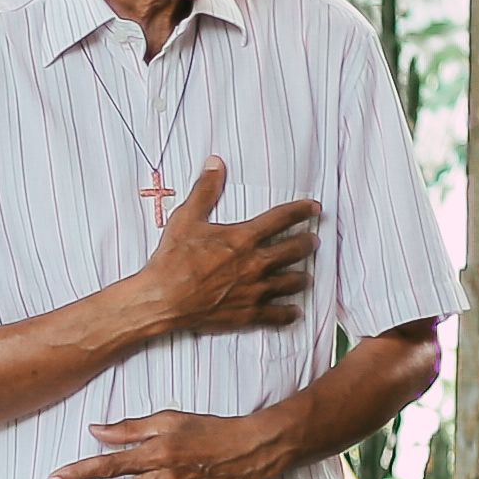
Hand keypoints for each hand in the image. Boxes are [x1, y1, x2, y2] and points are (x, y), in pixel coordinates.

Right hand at [139, 159, 318, 341]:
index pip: (281, 219)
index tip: (314, 208)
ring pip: (291, 282)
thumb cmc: (172, 261)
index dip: (301, 211)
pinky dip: (288, 313)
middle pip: (293, 250)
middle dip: (307, 244)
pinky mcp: (248, 313)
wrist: (164, 299)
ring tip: (307, 276)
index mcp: (242, 238)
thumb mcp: (186, 219)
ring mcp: (254, 290)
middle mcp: (255, 264)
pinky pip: (277, 315)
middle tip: (314, 241)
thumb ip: (204, 191)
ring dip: (302, 277)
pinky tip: (294, 312)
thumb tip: (215, 164)